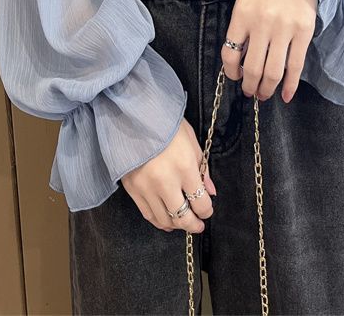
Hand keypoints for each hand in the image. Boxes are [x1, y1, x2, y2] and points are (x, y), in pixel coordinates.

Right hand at [121, 117, 216, 232]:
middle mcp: (166, 181)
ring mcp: (147, 187)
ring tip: (182, 222)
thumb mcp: (191, 140)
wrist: (133, 117)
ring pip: (165, 220)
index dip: (207, 211)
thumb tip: (211, 191)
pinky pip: (148, 214)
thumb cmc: (166, 125)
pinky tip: (166, 220)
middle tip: (198, 225)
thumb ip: (202, 168)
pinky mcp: (132, 189)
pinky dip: (159, 221)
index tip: (207, 210)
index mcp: (184, 167)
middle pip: (183, 218)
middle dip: (194, 225)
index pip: (201, 202)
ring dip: (176, 225)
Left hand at [221, 0, 317, 102]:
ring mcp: (284, 28)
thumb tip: (240, 64)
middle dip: (249, 86)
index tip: (234, 78)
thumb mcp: (244, 2)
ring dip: (266, 89)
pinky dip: (290, 85)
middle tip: (250, 92)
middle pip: (252, 68)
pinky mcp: (304, 31)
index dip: (230, 72)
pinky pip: (295, 65)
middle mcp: (262, 23)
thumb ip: (242, 30)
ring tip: (264, 94)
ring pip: (273, 71)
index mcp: (242, 15)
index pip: (230, 53)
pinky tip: (285, 95)